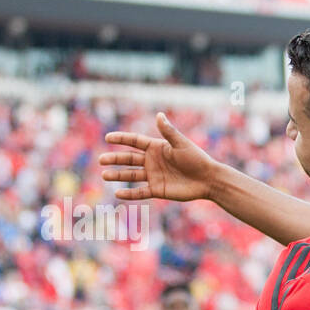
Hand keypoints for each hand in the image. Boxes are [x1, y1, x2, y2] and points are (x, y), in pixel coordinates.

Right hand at [99, 112, 218, 201]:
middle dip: (114, 159)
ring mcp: (154, 175)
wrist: (208, 179)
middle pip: (129, 159)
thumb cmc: (197, 159)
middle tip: (101, 160)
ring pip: (131, 175)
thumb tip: (159, 115)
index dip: (121, 139)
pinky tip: (118, 193)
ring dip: (118, 175)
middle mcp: (152, 161)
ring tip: (104, 175)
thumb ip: (168, 132)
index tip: (108, 137)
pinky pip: (140, 192)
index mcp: (157, 147)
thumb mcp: (181, 144)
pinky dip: (130, 194)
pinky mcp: (157, 189)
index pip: (134, 141)